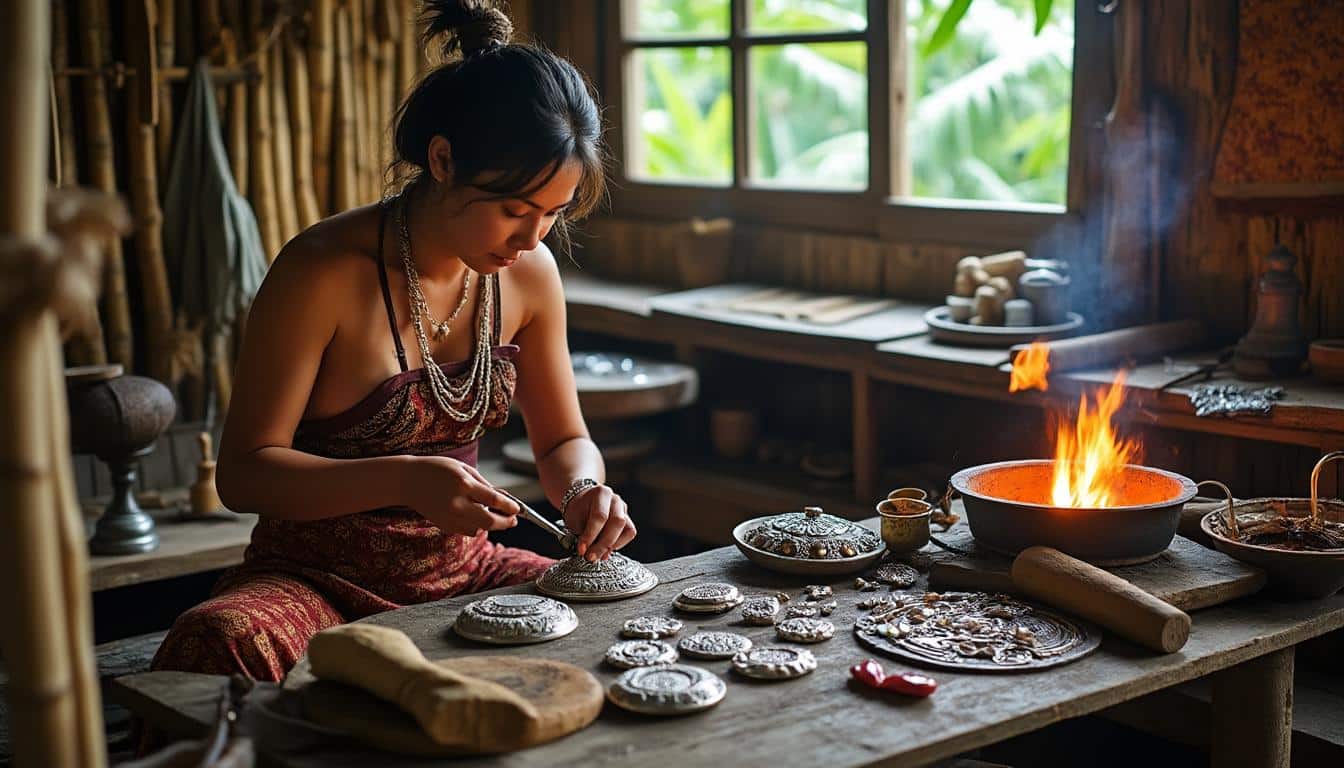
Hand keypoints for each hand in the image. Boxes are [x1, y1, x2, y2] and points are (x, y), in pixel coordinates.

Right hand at [402, 456, 520, 536]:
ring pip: (479, 528)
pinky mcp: (444, 525)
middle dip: (505, 522)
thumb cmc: (438, 470)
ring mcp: (449, 517)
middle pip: (489, 521)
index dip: (509, 506)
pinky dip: (475, 525)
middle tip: (513, 520)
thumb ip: (483, 484)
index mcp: (463, 484)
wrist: (408, 480)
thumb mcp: (463, 469)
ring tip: (490, 512)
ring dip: (489, 523)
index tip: (518, 509)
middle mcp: (456, 503)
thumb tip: (504, 499)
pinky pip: (467, 531)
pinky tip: (473, 515)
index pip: (493, 500)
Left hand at [561, 484, 636, 561]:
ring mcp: (623, 509)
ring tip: (597, 555)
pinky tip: (607, 549)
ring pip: (626, 529)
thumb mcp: (575, 520)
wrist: (582, 503)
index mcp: (601, 493)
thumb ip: (584, 535)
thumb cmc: (578, 511)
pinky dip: (619, 544)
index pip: (599, 516)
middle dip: (603, 544)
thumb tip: (595, 555)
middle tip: (590, 557)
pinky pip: (629, 533)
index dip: (590, 535)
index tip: (582, 550)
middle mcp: (615, 499)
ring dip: (611, 545)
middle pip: (617, 522)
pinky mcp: (627, 519)